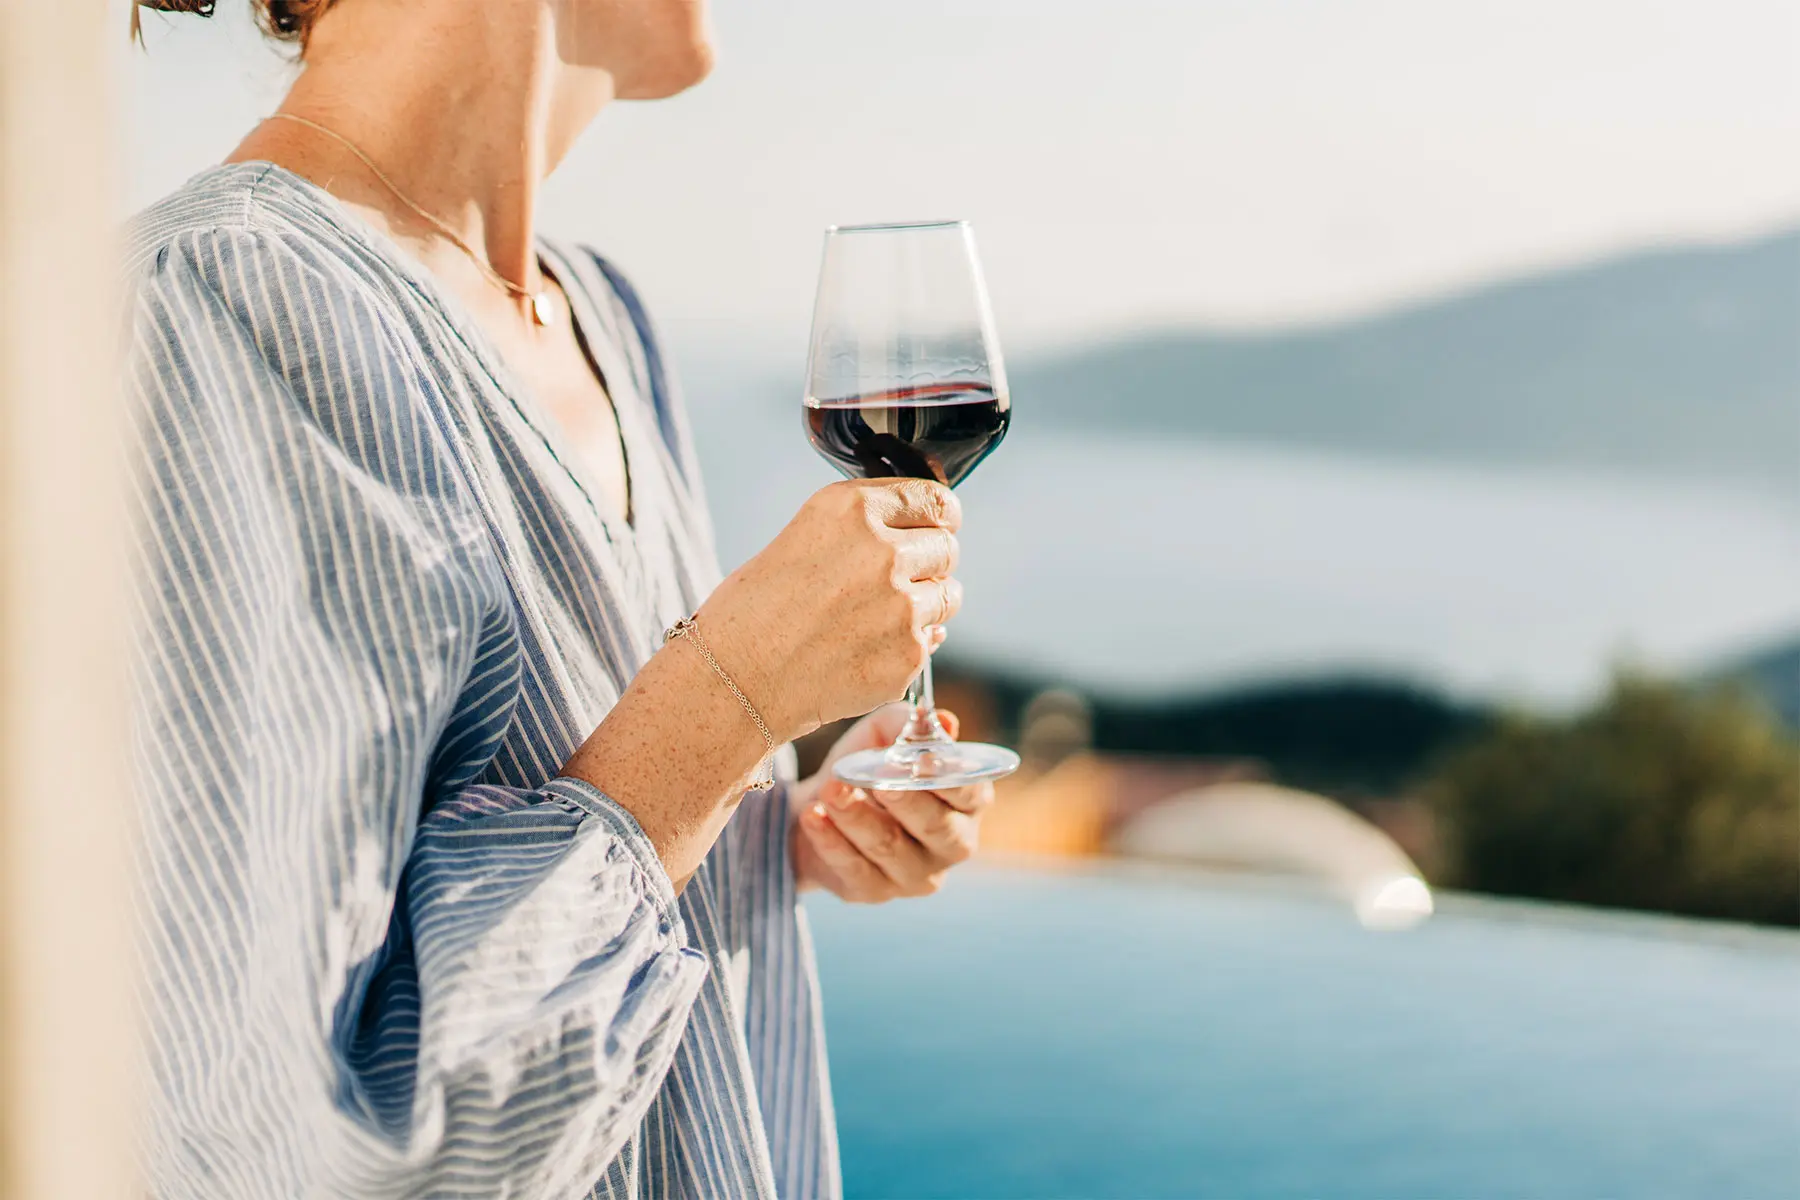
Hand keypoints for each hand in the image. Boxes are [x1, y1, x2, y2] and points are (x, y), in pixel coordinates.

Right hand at [691, 479, 962, 743]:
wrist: (734, 679)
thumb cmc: (754, 608)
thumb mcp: (805, 535)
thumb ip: (866, 527)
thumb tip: (928, 534)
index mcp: (852, 510)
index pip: (935, 500)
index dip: (939, 516)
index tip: (937, 527)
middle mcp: (883, 551)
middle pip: (947, 548)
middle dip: (929, 564)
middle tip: (890, 586)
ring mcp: (901, 606)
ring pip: (948, 596)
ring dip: (923, 606)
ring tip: (871, 621)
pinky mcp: (908, 654)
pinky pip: (930, 642)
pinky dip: (906, 647)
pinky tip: (862, 651)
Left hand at [790, 704, 994, 901]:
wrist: (817, 807)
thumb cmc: (866, 766)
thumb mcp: (883, 735)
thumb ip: (908, 724)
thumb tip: (940, 720)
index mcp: (967, 802)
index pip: (971, 793)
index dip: (948, 777)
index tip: (921, 759)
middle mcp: (952, 843)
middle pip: (937, 827)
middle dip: (906, 801)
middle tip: (879, 781)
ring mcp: (916, 874)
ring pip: (888, 846)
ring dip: (857, 815)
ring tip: (830, 789)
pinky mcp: (876, 891)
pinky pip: (854, 868)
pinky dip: (831, 840)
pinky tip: (813, 815)